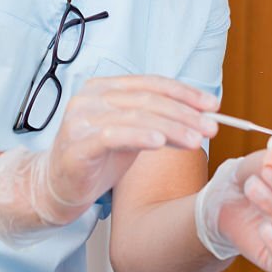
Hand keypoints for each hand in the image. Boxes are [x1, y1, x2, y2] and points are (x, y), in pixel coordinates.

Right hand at [0, 75, 218, 246]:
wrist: (57, 187)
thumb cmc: (99, 158)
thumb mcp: (134, 134)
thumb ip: (160, 121)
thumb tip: (204, 116)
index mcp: (104, 87)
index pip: (152, 83)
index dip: (185, 93)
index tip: (213, 105)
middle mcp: (90, 96)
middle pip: (147, 99)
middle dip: (184, 113)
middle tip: (211, 127)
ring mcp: (80, 119)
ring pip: (135, 117)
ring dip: (171, 127)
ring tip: (196, 140)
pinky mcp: (76, 144)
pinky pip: (114, 135)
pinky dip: (140, 136)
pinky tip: (160, 143)